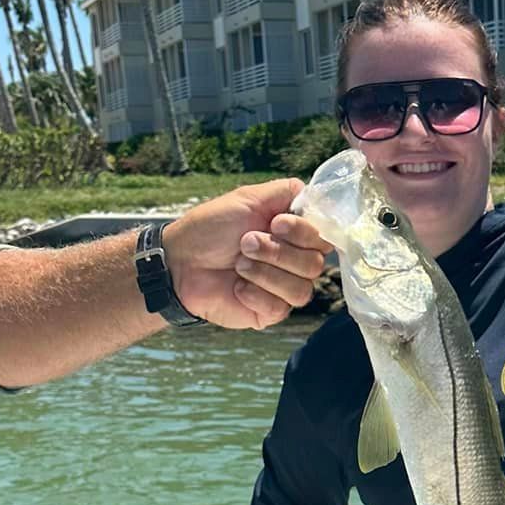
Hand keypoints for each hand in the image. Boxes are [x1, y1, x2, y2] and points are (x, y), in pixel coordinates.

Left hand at [163, 179, 328, 329]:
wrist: (180, 262)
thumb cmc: (210, 228)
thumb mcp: (248, 198)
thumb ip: (285, 192)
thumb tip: (314, 192)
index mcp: (293, 235)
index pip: (323, 238)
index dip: (303, 232)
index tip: (276, 224)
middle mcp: (294, 262)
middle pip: (315, 264)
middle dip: (277, 252)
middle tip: (245, 243)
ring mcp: (283, 289)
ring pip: (301, 289)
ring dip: (265, 273)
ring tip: (239, 265)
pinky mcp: (270, 312)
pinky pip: (280, 307)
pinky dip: (255, 293)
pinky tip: (237, 287)